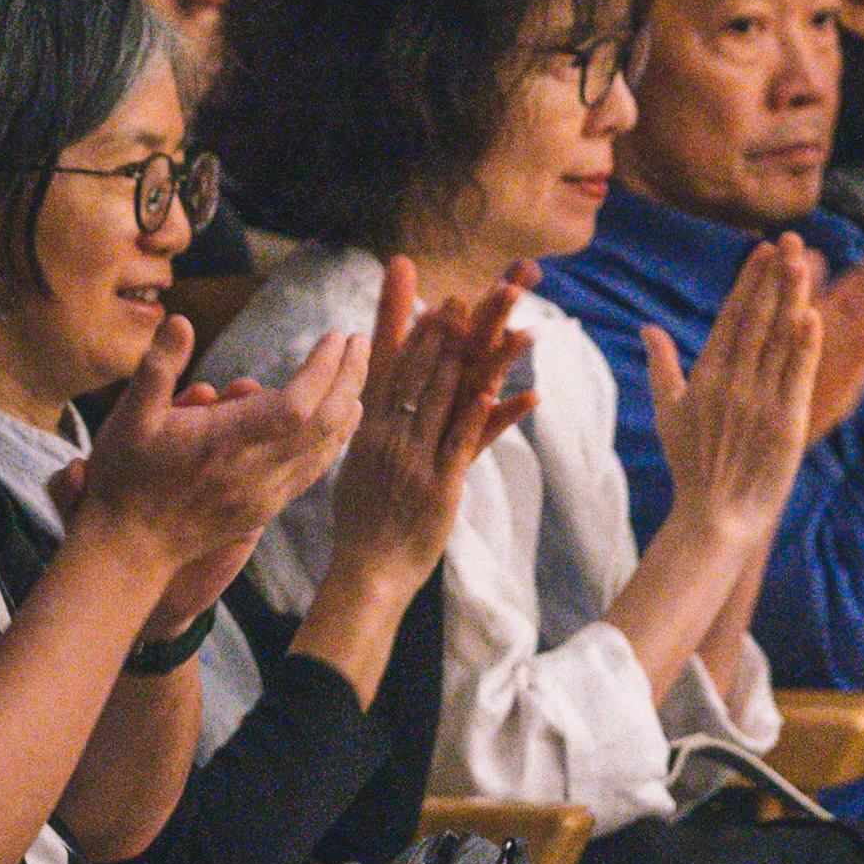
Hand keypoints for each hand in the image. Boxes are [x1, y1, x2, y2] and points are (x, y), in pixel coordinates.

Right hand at [70, 309, 366, 585]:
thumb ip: (157, 367)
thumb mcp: (128, 416)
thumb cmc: (125, 479)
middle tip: (360, 342)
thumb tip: (182, 321)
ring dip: (348, 408)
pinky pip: (313, 471)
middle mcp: (255, 472)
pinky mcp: (264, 510)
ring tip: (356, 374)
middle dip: (350, 378)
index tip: (336, 337)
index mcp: (227, 443)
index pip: (298, 403)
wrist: (128, 549)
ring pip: (327, 450)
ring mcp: (265, 495)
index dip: (325, 369)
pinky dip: (333, 440)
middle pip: (326, 423)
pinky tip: (337, 422)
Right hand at [318, 259, 537, 595]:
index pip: (389, 368)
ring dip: (474, 358)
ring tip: (498, 326)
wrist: (366, 570)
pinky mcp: (440, 483)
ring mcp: (415, 458)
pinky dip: (485, 414)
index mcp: (368, 428)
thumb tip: (374, 403)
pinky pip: (466, 441)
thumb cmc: (362, 521)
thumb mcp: (357, 464)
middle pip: (421, 372)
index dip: (407, 330)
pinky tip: (506, 390)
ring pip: (446, 397)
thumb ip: (369, 428)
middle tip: (465, 295)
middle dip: (445, 331)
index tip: (420, 293)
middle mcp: (389, 435)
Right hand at [644, 233, 824, 541]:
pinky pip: (797, 376)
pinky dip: (805, 345)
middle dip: (773, 278)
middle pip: (756, 319)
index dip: (749, 281)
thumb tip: (647, 328)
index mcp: (705, 375)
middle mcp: (731, 382)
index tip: (764, 251)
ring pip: (778, 340)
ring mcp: (758, 401)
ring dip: (792, 299)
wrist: (714, 515)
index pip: (729, 317)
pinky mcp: (785, 423)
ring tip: (805, 263)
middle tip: (789, 243)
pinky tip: (814, 315)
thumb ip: (661, 364)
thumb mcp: (668, 411)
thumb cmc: (692, 465)